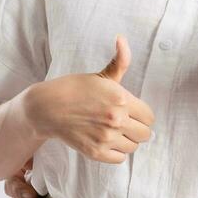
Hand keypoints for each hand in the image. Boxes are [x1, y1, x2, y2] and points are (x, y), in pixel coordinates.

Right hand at [20, 35, 154, 162]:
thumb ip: (120, 61)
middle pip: (145, 134)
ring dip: (127, 140)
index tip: (133, 112)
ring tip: (115, 131)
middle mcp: (116, 120)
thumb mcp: (101, 75)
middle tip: (125, 123)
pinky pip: (120, 158)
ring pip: (133, 147)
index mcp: (121, 99)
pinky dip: (116, 152)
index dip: (142, 114)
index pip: (149, 117)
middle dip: (137, 128)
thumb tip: (122, 38)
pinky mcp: (96, 152)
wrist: (47, 108)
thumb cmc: (75, 88)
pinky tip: (107, 141)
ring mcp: (106, 138)